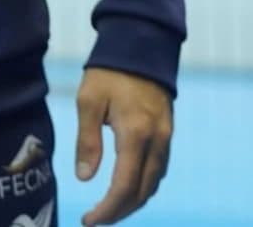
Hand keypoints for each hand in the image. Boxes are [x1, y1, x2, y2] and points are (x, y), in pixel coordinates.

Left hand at [75, 67, 172, 224]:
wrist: (141, 43)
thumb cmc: (109, 70)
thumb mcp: (89, 100)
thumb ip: (87, 140)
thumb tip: (85, 178)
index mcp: (135, 134)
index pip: (124, 187)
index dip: (107, 210)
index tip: (88, 220)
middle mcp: (156, 141)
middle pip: (142, 192)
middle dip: (119, 212)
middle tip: (96, 219)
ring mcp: (166, 138)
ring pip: (153, 184)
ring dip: (132, 201)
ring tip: (108, 208)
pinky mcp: (167, 133)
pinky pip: (158, 170)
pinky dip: (143, 186)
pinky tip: (127, 186)